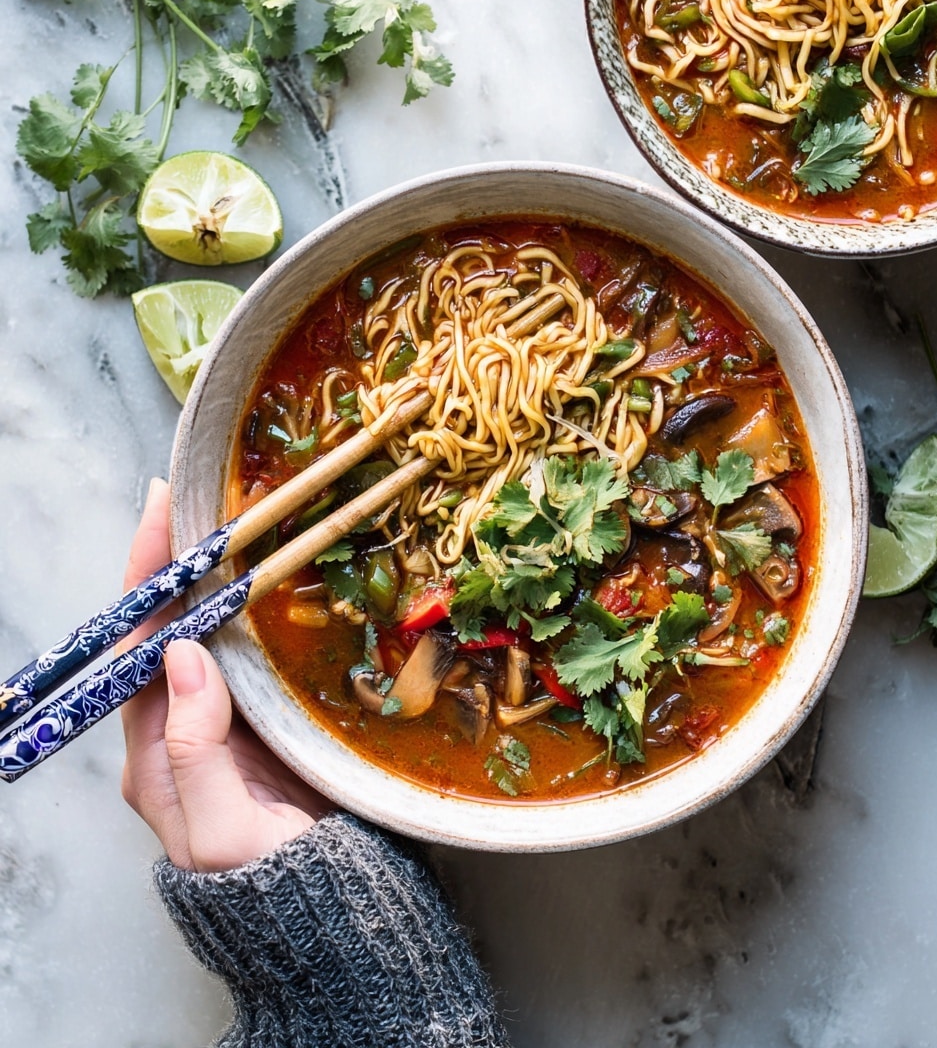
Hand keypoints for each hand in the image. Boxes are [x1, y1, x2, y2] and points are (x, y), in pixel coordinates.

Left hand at [120, 478, 331, 871]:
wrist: (330, 911)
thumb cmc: (268, 879)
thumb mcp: (218, 830)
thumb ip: (193, 750)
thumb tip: (182, 653)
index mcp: (152, 750)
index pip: (137, 644)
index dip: (146, 574)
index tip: (161, 510)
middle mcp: (181, 725)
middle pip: (170, 626)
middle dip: (179, 559)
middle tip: (201, 493)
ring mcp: (226, 717)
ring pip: (215, 630)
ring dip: (223, 573)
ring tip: (241, 515)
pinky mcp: (269, 716)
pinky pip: (256, 648)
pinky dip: (262, 603)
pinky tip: (282, 570)